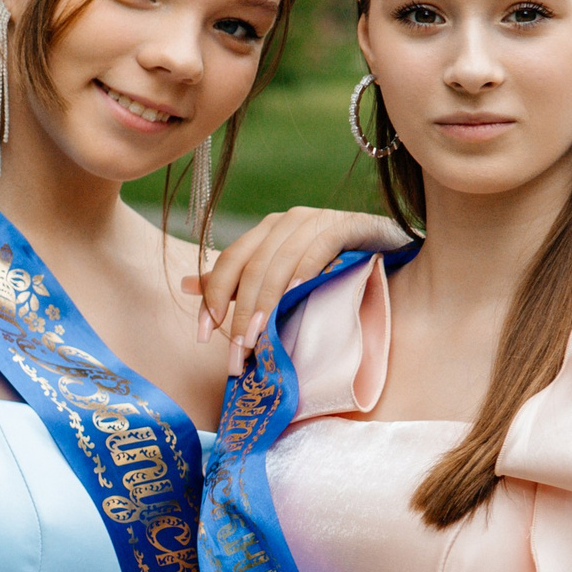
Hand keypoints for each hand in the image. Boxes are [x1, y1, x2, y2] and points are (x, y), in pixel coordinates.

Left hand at [182, 208, 405, 371]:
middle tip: (238, 350)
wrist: (386, 249)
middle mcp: (286, 221)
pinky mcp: (347, 225)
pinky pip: (319, 248)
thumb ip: (238, 282)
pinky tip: (296, 296)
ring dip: (268, 302)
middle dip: (241, 312)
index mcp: (266, 231)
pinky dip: (305, 272)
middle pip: (252, 266)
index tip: (203, 334)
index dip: (213, 297)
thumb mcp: (280, 277)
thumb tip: (186, 286)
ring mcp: (317, 220)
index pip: (230, 261)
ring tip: (260, 336)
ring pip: (280, 261)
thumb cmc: (331, 266)